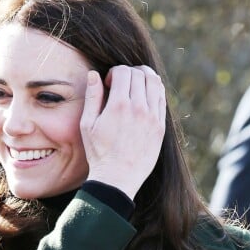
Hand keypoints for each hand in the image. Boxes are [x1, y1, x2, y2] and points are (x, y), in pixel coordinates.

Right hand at [80, 65, 165, 199]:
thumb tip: (94, 74)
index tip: (109, 83)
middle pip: (140, 74)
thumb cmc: (99, 153)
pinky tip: (145, 97)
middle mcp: (139, 108)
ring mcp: (153, 118)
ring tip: (135, 85)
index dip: (114, 72)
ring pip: (155, 83)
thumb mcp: (87, 125)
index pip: (123, 71)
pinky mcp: (160, 127)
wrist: (117, 178)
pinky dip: (155, 91)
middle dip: (129, 73)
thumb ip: (92, 97)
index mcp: (119, 105)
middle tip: (121, 83)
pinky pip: (162, 99)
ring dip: (145, 77)